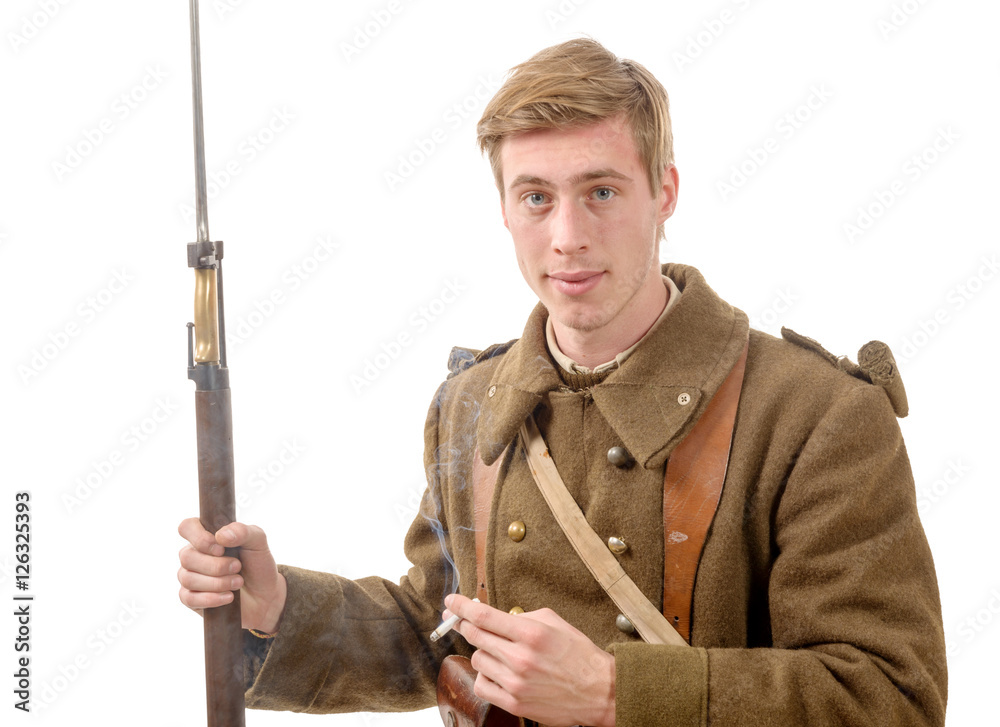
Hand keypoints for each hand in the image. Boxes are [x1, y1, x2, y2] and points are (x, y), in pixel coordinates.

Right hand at [177, 518, 286, 633]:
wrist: (265, 595)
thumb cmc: (257, 564)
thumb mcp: (258, 542)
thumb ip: (242, 531)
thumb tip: (221, 535)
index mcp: (206, 536)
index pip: (187, 527)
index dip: (199, 538)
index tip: (221, 548)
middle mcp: (194, 555)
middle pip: (187, 557)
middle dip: (216, 565)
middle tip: (237, 567)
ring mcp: (190, 577)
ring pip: (188, 578)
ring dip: (218, 582)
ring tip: (238, 582)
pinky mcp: (191, 599)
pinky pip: (189, 599)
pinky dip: (211, 598)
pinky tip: (228, 597)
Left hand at [444, 593, 615, 726]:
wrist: (598, 691)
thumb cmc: (578, 655)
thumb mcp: (553, 622)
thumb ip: (522, 617)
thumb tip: (495, 616)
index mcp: (531, 633)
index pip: (483, 615)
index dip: (461, 606)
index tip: (451, 602)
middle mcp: (520, 657)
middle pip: (475, 635)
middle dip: (463, 624)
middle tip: (459, 620)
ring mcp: (516, 682)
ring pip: (477, 660)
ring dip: (483, 652)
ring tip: (498, 652)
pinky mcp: (514, 702)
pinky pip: (482, 685)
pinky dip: (484, 676)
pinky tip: (496, 671)